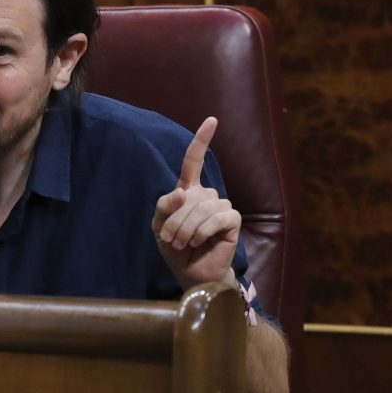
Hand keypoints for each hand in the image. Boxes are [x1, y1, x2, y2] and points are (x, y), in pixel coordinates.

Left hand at [152, 116, 240, 290]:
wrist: (190, 272)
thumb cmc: (175, 247)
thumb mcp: (160, 226)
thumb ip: (165, 206)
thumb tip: (182, 193)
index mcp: (189, 191)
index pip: (195, 160)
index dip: (202, 140)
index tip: (212, 120)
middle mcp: (207, 195)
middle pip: (190, 194)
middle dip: (176, 218)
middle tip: (170, 239)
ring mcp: (221, 206)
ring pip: (203, 206)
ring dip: (187, 227)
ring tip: (182, 243)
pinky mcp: (232, 220)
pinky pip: (218, 216)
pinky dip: (203, 229)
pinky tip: (198, 241)